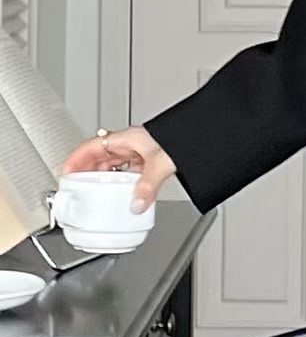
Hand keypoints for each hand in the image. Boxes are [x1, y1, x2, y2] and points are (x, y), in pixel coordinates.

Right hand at [62, 126, 176, 213]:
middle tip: (78, 187)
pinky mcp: (153, 160)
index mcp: (128, 138)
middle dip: (87, 172)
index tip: (66, 173)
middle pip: (101, 157)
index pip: (91, 146)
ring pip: (116, 165)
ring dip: (106, 178)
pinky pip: (132, 172)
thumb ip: (148, 186)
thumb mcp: (161, 162)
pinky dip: (125, 182)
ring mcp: (142, 151)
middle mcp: (133, 143)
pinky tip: (127, 193)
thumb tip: (136, 204)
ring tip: (99, 193)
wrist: (208, 132)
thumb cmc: (185, 136)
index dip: (75, 159)